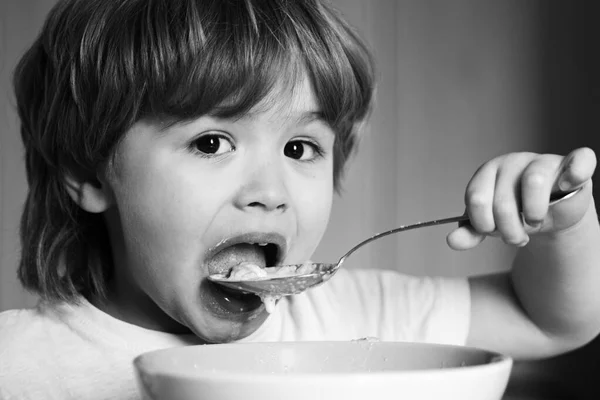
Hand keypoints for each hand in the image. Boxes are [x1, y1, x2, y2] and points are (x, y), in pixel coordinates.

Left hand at [447, 147, 595, 249]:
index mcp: (487, 173)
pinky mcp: (572, 164)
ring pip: (533, 181)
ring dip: (533, 214)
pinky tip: (566, 188)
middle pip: (503, 200)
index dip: (483, 224)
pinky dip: (574, 174)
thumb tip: (452, 241)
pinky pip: (580, 160)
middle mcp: (512, 162)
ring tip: (535, 222)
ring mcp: (542, 161)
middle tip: (516, 237)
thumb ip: (471, 232)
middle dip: (508, 229)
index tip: (492, 232)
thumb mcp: (490, 224)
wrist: (550, 215)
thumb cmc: (515, 214)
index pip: (476, 198)